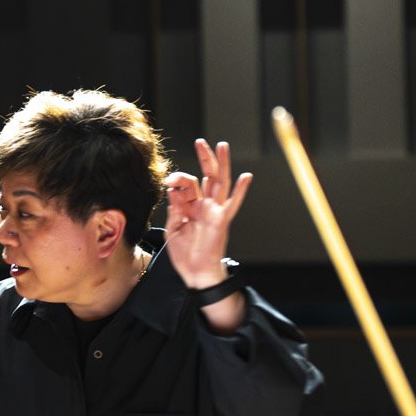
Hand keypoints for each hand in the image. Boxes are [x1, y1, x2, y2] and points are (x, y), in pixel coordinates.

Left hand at [163, 138, 252, 288]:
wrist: (195, 273)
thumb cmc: (185, 254)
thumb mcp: (174, 228)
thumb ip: (175, 208)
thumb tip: (173, 188)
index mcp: (192, 207)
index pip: (187, 184)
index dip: (177, 179)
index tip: (169, 182)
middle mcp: (205, 206)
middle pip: (206, 176)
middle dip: (204, 158)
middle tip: (201, 141)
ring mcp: (214, 212)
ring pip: (219, 183)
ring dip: (221, 164)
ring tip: (221, 146)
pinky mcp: (221, 221)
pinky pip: (232, 204)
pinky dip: (240, 191)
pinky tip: (246, 177)